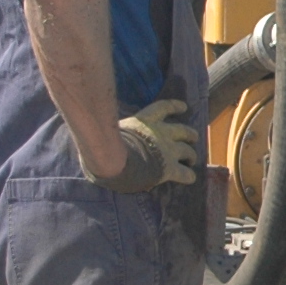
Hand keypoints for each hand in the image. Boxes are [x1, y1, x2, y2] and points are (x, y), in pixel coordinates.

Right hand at [81, 98, 200, 193]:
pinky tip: (191, 177)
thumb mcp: (110, 128)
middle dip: (189, 134)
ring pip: (187, 151)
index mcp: (146, 120)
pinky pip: (185, 173)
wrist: (115, 158)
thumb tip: (93, 130)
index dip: (175, 106)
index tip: (184, 107)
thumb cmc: (105, 143)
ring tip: (192, 159)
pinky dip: (189, 176)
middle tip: (192, 138)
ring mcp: (168, 150)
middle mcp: (162, 133)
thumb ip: (112, 130)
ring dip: (191, 155)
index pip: (164, 108)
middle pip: (182, 130)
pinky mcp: (170, 169)